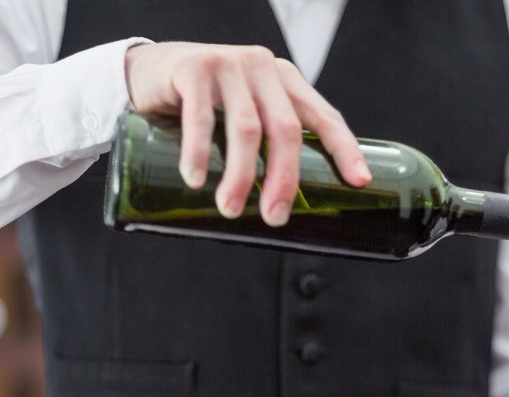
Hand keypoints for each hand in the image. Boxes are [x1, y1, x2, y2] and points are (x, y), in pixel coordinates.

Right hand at [124, 41, 371, 225]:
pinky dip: (199, 153)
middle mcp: (262, 68)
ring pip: (246, 130)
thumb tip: (282, 204)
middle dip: (284, 179)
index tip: (358, 182)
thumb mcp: (244, 112)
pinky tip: (197, 180)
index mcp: (285, 80)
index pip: (323, 115)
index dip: (344, 148)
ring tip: (230, 210)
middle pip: (285, 129)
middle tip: (274, 218)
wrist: (150, 70)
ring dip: (240, 176)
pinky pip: (200, 118)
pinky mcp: (193, 69)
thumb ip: (265, 139)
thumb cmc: (204, 103)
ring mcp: (228, 65)